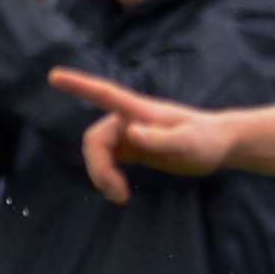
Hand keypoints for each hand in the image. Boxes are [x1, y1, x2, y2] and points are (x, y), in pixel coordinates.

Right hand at [46, 68, 234, 203]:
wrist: (221, 146)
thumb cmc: (208, 140)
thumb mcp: (189, 142)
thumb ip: (161, 138)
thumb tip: (131, 133)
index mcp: (140, 111)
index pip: (105, 94)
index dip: (79, 85)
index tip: (54, 76)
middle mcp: (129, 120)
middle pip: (94, 140)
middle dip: (98, 167)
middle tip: (118, 194)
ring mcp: (129, 134)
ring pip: (98, 153)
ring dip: (102, 176)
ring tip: (121, 197)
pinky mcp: (133, 148)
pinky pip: (108, 161)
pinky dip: (108, 178)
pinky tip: (121, 194)